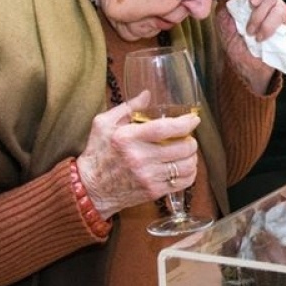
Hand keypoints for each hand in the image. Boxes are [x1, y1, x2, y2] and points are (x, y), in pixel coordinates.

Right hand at [75, 94, 200, 218]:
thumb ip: (127, 107)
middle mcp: (140, 158)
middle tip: (187, 137)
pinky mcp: (153, 191)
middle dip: (191, 140)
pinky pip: (183, 182)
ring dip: (192, 157)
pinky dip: (189, 173)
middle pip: (182, 148)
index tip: (194, 119)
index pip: (165, 129)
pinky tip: (183, 167)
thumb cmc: (98, 153)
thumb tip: (147, 94)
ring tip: (186, 152)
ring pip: (186, 166)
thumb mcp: (103, 124)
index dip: (185, 123)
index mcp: (128, 138)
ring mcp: (148, 177)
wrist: (91, 189)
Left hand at [214, 0, 285, 93]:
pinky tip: (260, 37)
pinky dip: (268, 27)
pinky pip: (280, 15)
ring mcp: (276, 8)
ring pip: (274, 0)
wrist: (245, 64)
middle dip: (255, 4)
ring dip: (259, 19)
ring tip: (251, 33)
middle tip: (247, 24)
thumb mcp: (223, 17)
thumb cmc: (234, 41)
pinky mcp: (284, 22)